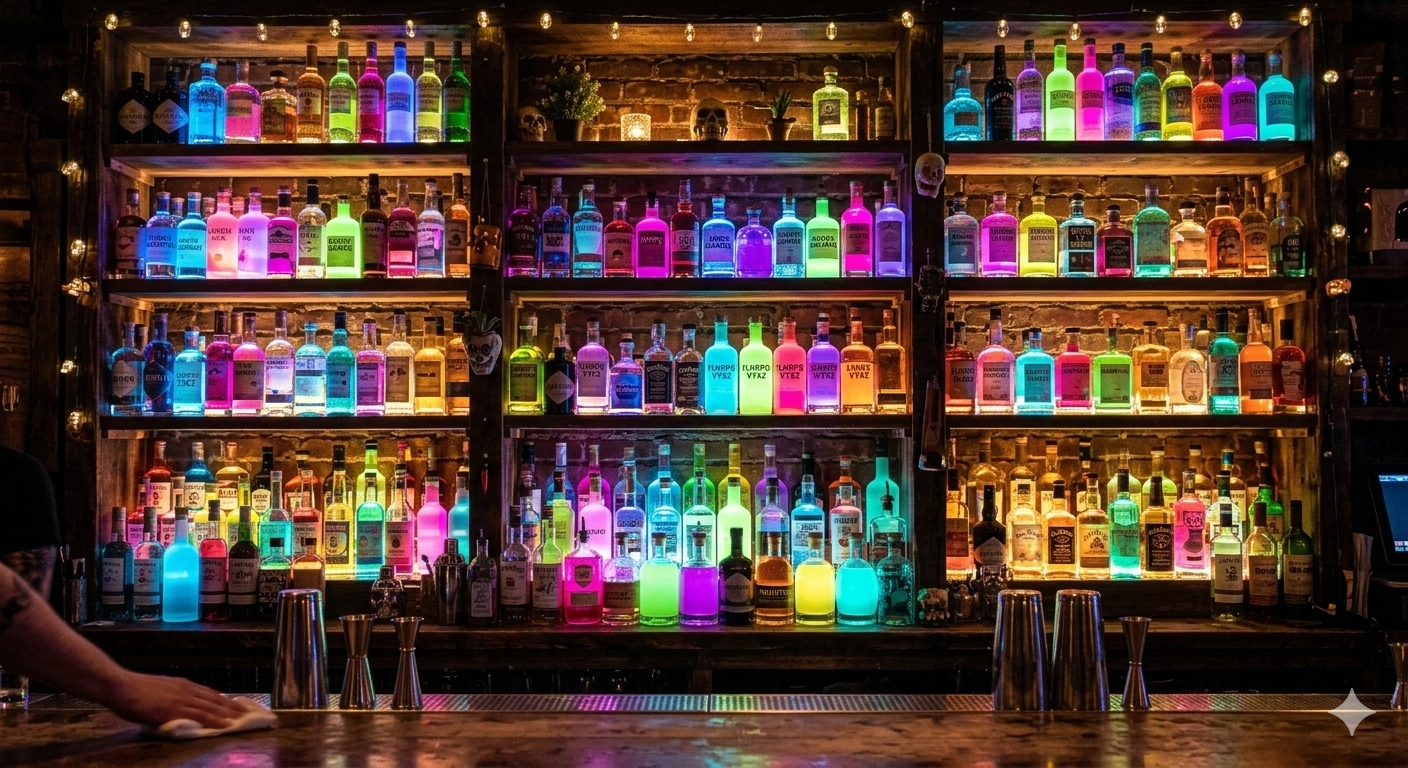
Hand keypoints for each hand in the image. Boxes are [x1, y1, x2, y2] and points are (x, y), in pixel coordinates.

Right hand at [104, 672, 246, 727]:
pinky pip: (200, 715)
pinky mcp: (174, 708)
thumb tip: (180, 707)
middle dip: (233, 706)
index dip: (224, 700)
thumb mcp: (159, 690)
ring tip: (242, 720)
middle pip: (215, 698)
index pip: (209, 693)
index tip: (237, 705)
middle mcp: (186, 689)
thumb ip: (172, 698)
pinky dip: (215, 720)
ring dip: (229, 714)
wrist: (120, 686)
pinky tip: (225, 725)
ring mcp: (181, 698)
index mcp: (182, 685)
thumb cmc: (134, 691)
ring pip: (212, 706)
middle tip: (248, 713)